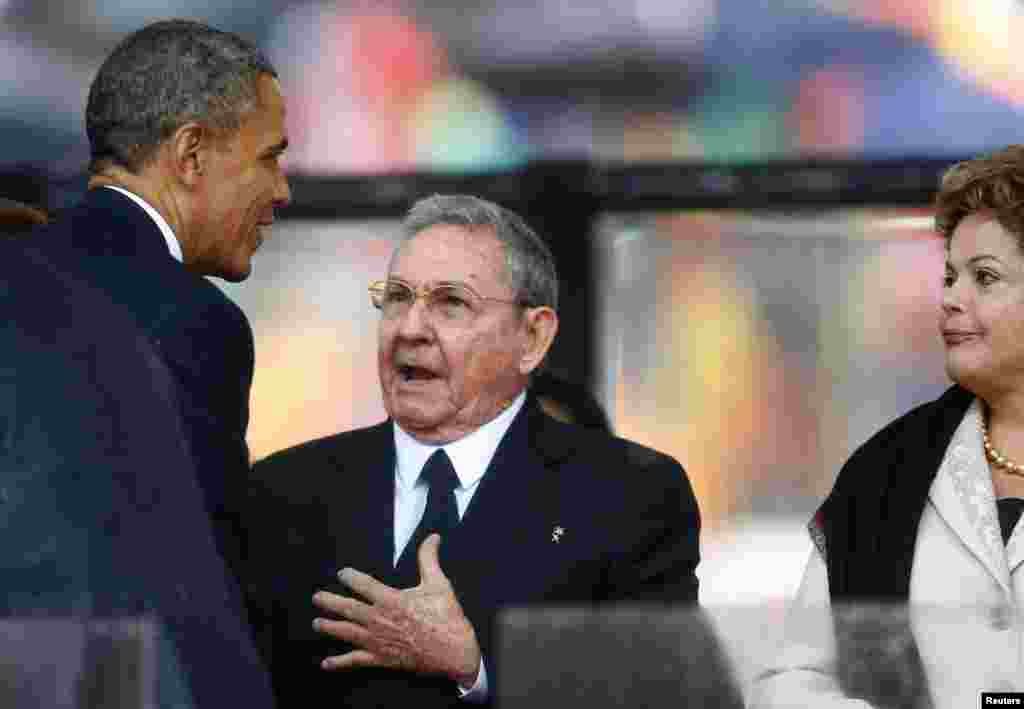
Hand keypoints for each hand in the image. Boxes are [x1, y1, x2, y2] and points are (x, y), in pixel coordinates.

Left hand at [312, 533, 481, 687]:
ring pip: (347, 632)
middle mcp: (380, 620)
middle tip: (317, 597)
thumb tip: (432, 537)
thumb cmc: (447, 618)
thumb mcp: (439, 584)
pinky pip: (356, 661)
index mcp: (391, 600)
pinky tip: (326, 663)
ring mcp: (378, 641)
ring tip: (317, 623)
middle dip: (331, 602)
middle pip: (348, 609)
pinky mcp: (381, 659)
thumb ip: (429, 559)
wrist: (454, 652)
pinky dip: (339, 663)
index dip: (350, 577)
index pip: (364, 585)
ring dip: (330, 627)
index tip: (342, 573)